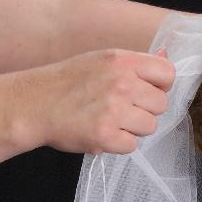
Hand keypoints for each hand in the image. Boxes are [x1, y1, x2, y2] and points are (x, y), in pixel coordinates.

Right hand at [20, 47, 175, 154]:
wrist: (33, 104)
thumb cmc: (68, 83)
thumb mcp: (102, 60)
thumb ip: (136, 63)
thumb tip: (167, 56)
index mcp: (122, 61)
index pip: (167, 74)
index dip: (160, 86)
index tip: (145, 91)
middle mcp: (121, 83)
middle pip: (161, 104)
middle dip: (145, 110)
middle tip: (120, 109)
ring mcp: (114, 110)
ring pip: (149, 126)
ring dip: (133, 128)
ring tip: (110, 121)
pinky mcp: (106, 135)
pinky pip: (132, 145)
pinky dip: (118, 144)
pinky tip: (102, 133)